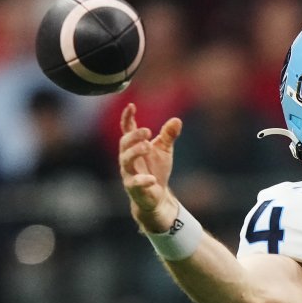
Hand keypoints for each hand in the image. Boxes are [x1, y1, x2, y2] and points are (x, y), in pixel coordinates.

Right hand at [118, 102, 181, 232]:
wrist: (157, 196)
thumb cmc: (156, 169)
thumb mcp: (164, 150)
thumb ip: (168, 135)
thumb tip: (177, 120)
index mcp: (133, 146)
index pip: (127, 129)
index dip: (127, 118)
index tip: (131, 106)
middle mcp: (127, 158)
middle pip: (124, 143)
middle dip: (134, 136)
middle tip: (147, 132)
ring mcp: (128, 173)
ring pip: (126, 160)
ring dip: (135, 151)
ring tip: (148, 146)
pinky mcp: (133, 188)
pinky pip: (135, 183)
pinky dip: (143, 180)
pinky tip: (152, 179)